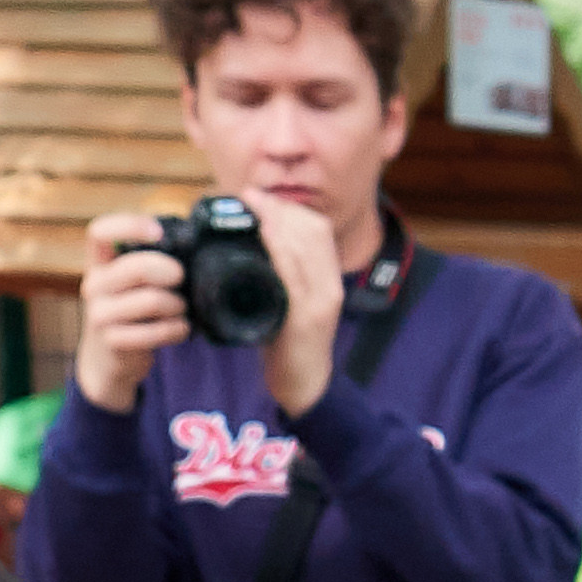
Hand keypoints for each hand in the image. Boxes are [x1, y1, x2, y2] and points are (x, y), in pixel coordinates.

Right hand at [72, 213, 189, 413]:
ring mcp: (100, 314)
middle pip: (135, 267)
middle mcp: (94, 285)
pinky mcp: (113, 341)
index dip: (129, 226)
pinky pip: (155, 332)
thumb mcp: (133, 282)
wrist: (109, 358)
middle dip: (170, 271)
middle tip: (181, 277)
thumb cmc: (132, 311)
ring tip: (180, 308)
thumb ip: (149, 262)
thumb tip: (193, 244)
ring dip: (177, 305)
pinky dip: (176, 330)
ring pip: (151, 301)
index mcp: (99, 263)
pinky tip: (180, 329)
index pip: (99, 232)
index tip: (158, 232)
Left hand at [245, 191, 351, 416]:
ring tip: (251, 205)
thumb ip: (282, 278)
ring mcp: (320, 301)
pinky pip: (294, 274)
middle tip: (250, 196)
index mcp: (329, 280)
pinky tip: (264, 234)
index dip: (291, 208)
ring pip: (306, 245)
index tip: (261, 198)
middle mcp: (330, 285)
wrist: (304, 385)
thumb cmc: (289, 345)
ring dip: (276, 219)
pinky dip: (279, 248)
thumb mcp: (290, 303)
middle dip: (280, 207)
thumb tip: (253, 249)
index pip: (318, 230)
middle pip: (314, 230)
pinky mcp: (306, 317)